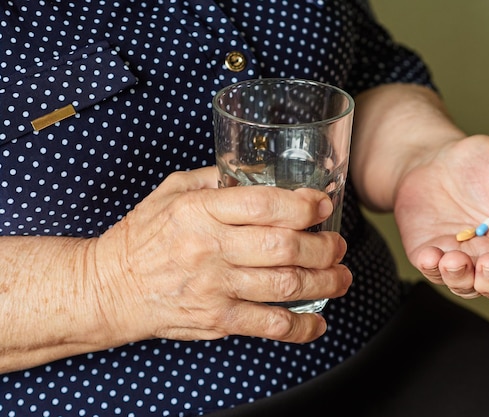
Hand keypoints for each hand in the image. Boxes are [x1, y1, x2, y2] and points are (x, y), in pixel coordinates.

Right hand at [92, 166, 351, 343]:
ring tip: (341, 277)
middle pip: (284, 246)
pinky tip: (318, 321)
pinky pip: (268, 325)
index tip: (322, 206)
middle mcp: (209, 248)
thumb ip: (213, 178)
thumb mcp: (171, 192)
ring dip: (324, 282)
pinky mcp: (215, 320)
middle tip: (338, 245)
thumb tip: (259, 171)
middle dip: (324, 246)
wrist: (108, 287)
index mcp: (199, 211)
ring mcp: (214, 287)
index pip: (264, 205)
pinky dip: (301, 327)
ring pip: (285, 285)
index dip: (303, 206)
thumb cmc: (142, 236)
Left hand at [393, 135, 488, 300]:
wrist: (429, 160)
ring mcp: (462, 259)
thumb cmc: (475, 161)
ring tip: (452, 259)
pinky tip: (429, 256)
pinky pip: (432, 272)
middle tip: (487, 262)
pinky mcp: (432, 256)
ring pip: (467, 286)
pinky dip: (431, 269)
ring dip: (461, 279)